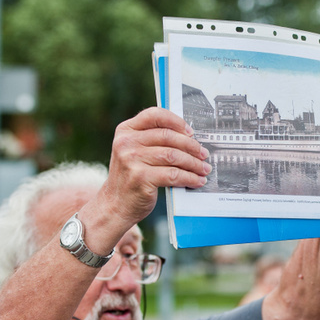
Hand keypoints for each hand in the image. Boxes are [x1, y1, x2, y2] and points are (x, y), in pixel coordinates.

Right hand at [102, 107, 211, 226]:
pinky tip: (197, 180)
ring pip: (173, 156)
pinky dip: (189, 178)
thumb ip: (152, 140)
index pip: (154, 115)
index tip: (191, 132)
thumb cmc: (131, 177)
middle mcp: (126, 143)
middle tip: (204, 154)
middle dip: (191, 146)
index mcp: (125, 131)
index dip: (176, 121)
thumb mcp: (134, 152)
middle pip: (168, 136)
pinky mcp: (141, 178)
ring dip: (193, 163)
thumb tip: (189, 137)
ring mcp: (132, 160)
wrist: (115, 205)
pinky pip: (173, 174)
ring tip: (204, 168)